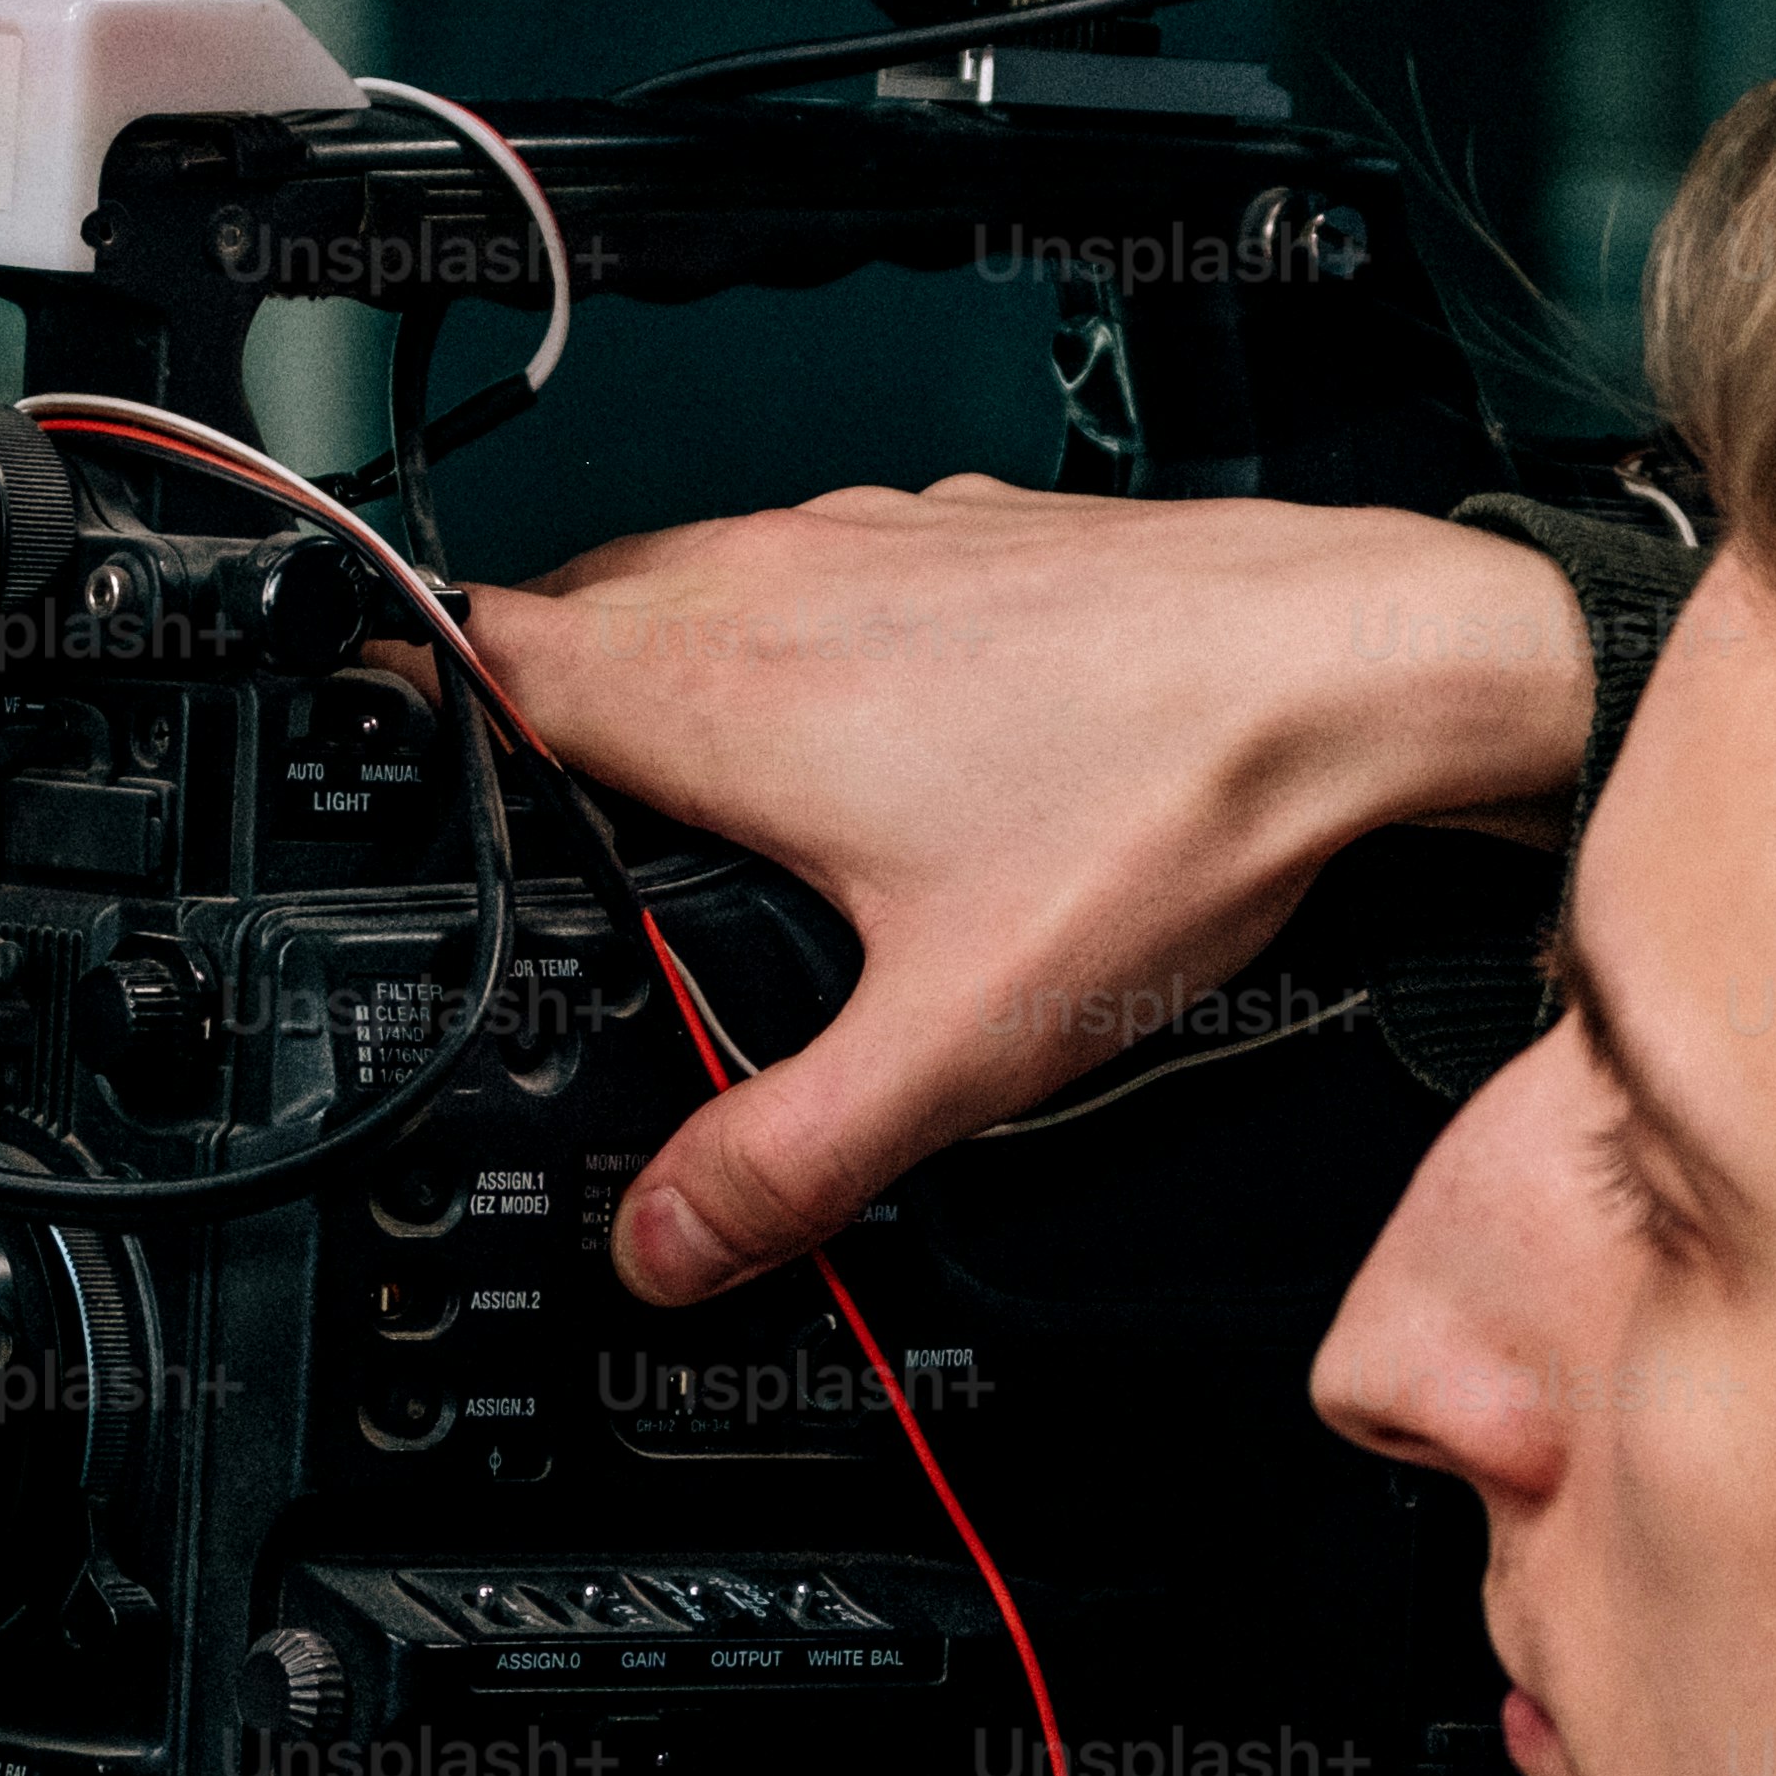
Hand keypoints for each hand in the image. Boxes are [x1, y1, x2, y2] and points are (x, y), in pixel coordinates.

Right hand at [460, 481, 1589, 1303]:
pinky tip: (875, 732)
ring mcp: (875, 541)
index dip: (428, 717)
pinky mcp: (966, 533)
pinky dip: (798, 634)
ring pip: (694, 578)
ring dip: (666, 662)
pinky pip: (819, 565)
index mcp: (727, 692)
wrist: (1360, 669)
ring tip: (694, 789)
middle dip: (539, 712)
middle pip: (571, 616)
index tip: (414, 781)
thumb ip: (790, 1154)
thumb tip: (666, 1242)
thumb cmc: (1174, 808)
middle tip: (549, 824)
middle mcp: (778, 585)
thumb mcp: (958, 1038)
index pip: (489, 659)